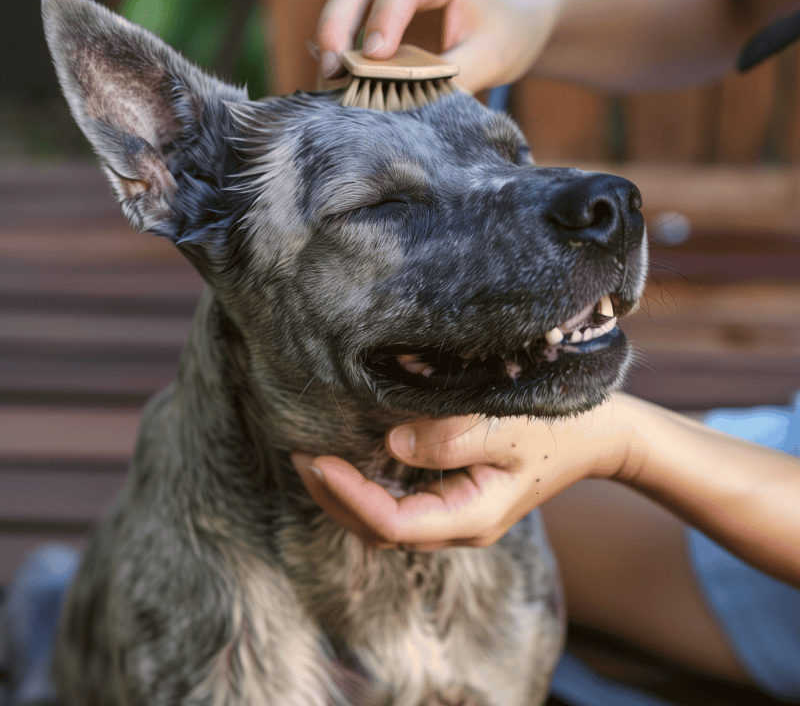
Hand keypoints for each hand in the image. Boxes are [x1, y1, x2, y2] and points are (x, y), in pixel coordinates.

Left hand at [291, 401, 630, 549]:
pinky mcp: (456, 498)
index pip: (393, 522)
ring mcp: (457, 516)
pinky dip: (368, 488)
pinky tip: (351, 461)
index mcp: (472, 516)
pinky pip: (401, 504)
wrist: (596, 436)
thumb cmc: (557, 427)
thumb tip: (390, 441)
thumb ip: (452, 438)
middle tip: (299, 457)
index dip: (349, 494)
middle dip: (333, 499)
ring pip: (386, 523)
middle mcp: (460, 526)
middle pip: (380, 531)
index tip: (316, 458)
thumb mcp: (509, 428)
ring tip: (312, 461)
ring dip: (345, 497)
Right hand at [315, 0, 560, 92]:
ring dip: (331, 41)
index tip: (375, 56)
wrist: (514, 17)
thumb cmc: (506, 30)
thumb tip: (416, 104)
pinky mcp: (376, 11)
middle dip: (337, 28)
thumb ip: (455, 77)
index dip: (383, 19)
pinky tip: (333, 80)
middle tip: (332, 71)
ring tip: (328, 82)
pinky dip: (338, 51)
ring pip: (343, 4)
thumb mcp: (491, 57)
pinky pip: (346, 24)